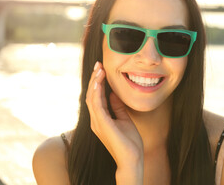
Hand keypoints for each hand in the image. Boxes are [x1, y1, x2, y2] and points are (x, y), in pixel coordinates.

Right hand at [86, 61, 143, 183]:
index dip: (98, 82)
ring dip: (94, 82)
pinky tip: (99, 82)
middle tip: (99, 65)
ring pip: (91, 98)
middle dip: (94, 79)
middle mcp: (96, 120)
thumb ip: (117, 107)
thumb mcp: (124, 119)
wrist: (132, 159)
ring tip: (99, 69)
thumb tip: (114, 94)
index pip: (96, 97)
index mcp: (101, 119)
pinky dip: (96, 92)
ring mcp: (97, 122)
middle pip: (91, 95)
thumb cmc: (129, 142)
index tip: (102, 69)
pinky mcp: (102, 124)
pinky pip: (96, 105)